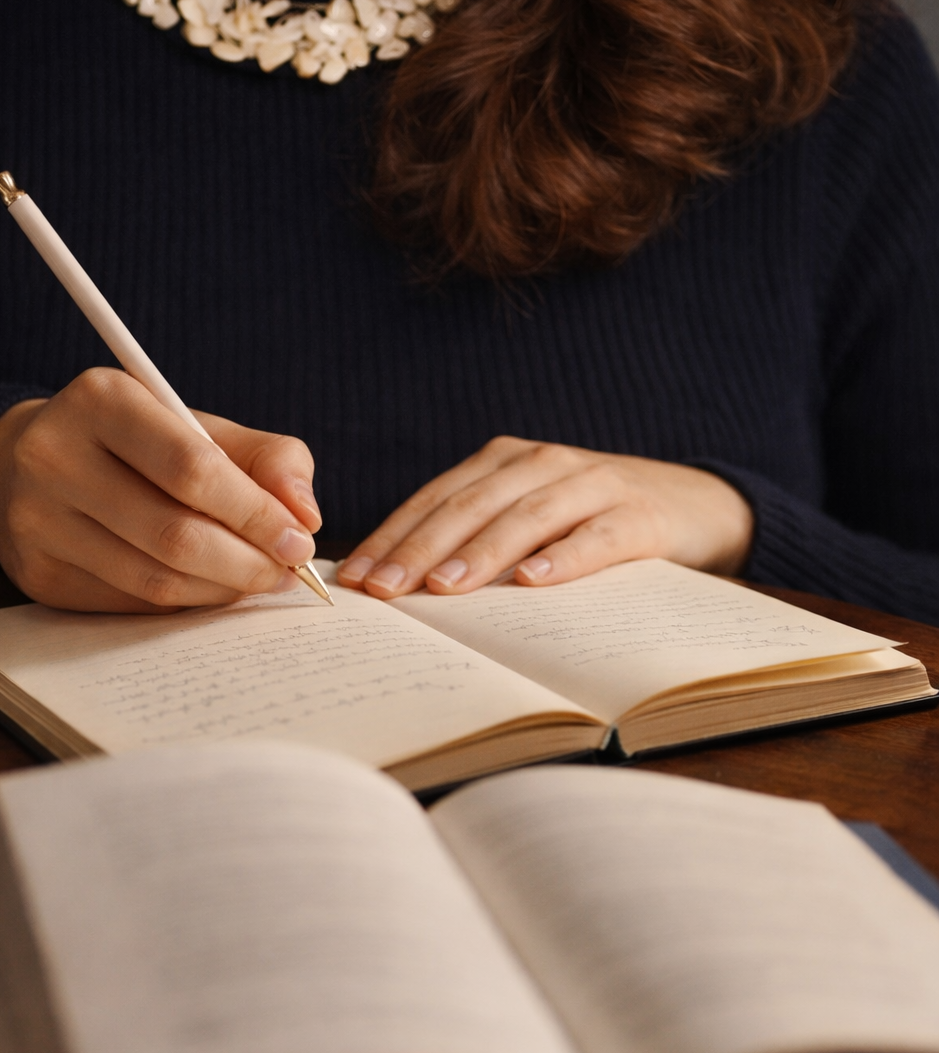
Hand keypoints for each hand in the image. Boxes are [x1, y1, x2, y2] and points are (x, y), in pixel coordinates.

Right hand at [0, 368, 320, 611]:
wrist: (28, 463)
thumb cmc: (136, 443)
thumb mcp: (199, 426)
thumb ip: (266, 458)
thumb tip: (306, 515)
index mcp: (101, 401)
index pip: (192, 469)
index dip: (256, 513)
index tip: (300, 539)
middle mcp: (55, 458)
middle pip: (174, 534)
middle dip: (247, 562)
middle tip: (286, 571)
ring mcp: (38, 521)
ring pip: (155, 580)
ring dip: (221, 589)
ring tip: (257, 579)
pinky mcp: (39, 575)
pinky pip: (133, 604)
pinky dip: (185, 602)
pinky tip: (209, 587)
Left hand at [337, 437, 752, 597]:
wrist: (696, 503)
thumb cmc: (591, 520)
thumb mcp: (529, 517)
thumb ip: (474, 537)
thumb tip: (397, 586)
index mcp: (504, 461)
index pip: (436, 499)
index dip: (393, 536)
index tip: (356, 578)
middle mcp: (542, 463)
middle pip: (470, 506)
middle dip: (420, 548)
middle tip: (384, 591)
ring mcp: (593, 485)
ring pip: (525, 517)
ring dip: (480, 553)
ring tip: (443, 588)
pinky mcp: (640, 516)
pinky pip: (596, 538)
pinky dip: (564, 558)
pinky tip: (533, 581)